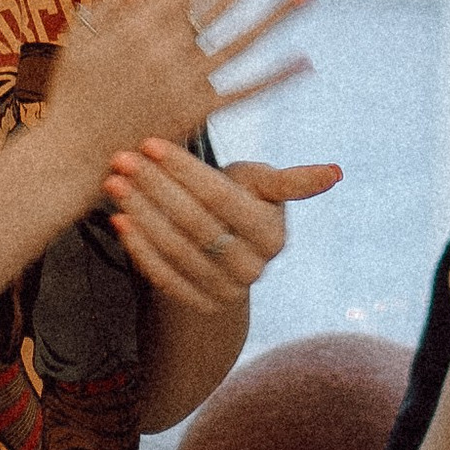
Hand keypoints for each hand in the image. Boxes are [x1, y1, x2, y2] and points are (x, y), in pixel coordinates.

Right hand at [43, 0, 310, 184]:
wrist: (72, 154)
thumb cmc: (73, 90)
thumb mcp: (82, 34)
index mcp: (140, 24)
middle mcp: (167, 49)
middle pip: (224, 3)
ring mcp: (184, 82)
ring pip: (242, 43)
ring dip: (276, 16)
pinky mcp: (195, 113)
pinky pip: (244, 92)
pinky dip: (275, 78)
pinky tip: (303, 61)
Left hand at [105, 141, 341, 310]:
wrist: (225, 256)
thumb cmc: (239, 203)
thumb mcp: (261, 187)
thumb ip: (287, 181)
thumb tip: (336, 173)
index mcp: (273, 234)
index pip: (222, 196)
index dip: (184, 169)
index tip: (150, 143)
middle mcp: (255, 268)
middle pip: (195, 222)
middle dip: (154, 187)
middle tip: (121, 160)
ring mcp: (227, 292)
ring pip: (176, 248)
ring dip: (140, 214)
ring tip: (113, 184)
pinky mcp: (199, 305)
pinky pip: (163, 276)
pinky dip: (139, 248)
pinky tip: (118, 221)